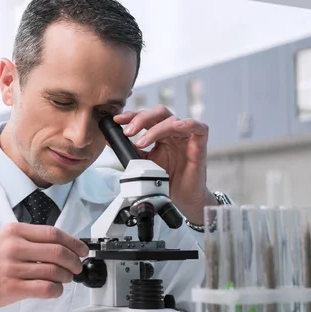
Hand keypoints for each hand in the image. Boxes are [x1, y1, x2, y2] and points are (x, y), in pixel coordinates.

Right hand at [0, 222, 88, 308]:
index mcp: (15, 232)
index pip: (53, 234)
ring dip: (66, 277)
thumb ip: (32, 238)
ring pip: (54, 271)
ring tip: (65, 278)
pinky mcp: (13, 287)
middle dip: (74, 261)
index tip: (82, 249)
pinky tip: (55, 289)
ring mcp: (13, 268)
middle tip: (77, 266)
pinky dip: (57, 290)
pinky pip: (45, 288)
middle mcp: (14, 247)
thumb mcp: (7, 238)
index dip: (73, 242)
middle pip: (57, 252)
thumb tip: (64, 245)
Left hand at [114, 104, 217, 224]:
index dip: (131, 115)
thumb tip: (111, 139)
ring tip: (141, 142)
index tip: (116, 120)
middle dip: (140, 118)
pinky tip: (176, 127)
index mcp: (160, 133)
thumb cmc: (166, 181)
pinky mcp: (199, 144)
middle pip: (158, 112)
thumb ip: (131, 150)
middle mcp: (173, 132)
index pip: (146, 117)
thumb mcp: (143, 163)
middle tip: (127, 132)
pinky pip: (199, 127)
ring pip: (172, 120)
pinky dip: (187, 123)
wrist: (181, 199)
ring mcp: (186, 137)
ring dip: (155, 129)